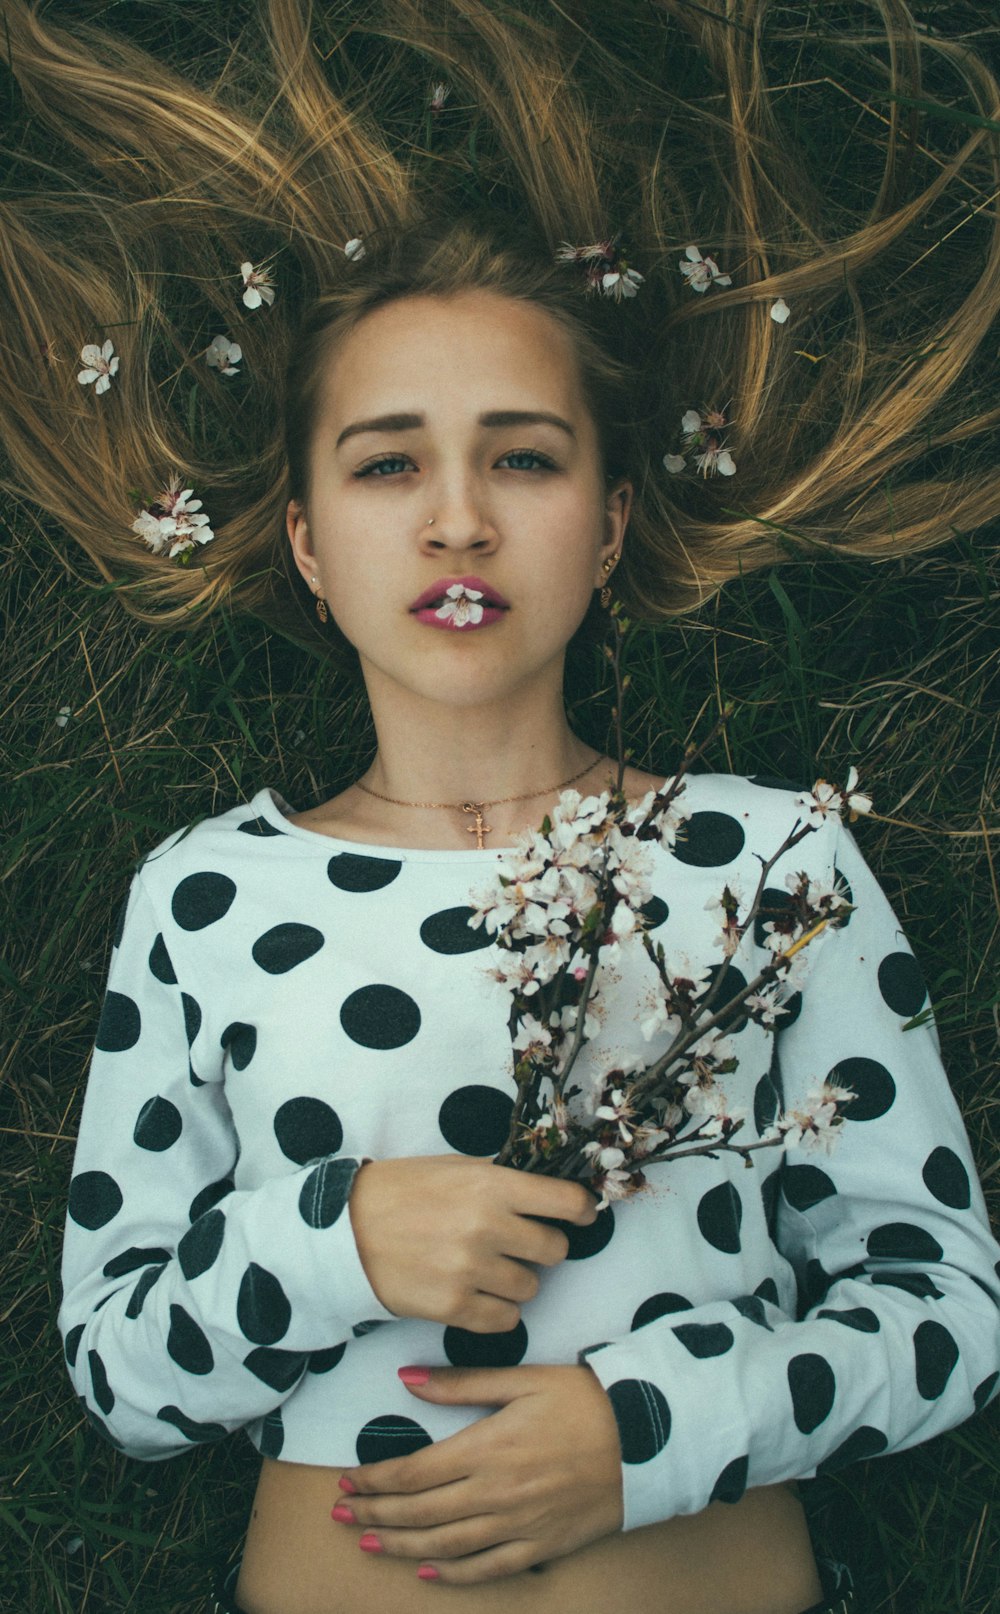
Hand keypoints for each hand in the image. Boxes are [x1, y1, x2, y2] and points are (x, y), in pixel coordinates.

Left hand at [332, 1363, 623, 1583]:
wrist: (646, 1436)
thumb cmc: (583, 1399)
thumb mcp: (523, 1378)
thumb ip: (462, 1383)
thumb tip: (406, 1378)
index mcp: (487, 1447)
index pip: (414, 1472)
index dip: (375, 1481)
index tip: (347, 1482)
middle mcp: (496, 1493)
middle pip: (420, 1512)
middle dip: (374, 1515)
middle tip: (340, 1516)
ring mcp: (518, 1525)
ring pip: (445, 1545)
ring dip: (400, 1547)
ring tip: (367, 1544)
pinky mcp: (542, 1545)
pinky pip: (487, 1569)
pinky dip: (452, 1575)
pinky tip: (425, 1572)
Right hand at [348, 1155, 597, 1331]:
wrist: (346, 1228)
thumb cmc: (403, 1191)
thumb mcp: (456, 1169)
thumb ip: (502, 1182)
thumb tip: (549, 1195)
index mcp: (492, 1185)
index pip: (565, 1201)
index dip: (582, 1209)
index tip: (581, 1215)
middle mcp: (488, 1226)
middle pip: (555, 1249)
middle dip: (542, 1247)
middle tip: (518, 1245)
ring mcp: (471, 1269)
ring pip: (532, 1287)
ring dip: (518, 1281)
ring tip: (489, 1269)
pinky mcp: (454, 1307)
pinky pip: (506, 1320)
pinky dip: (498, 1311)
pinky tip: (479, 1295)